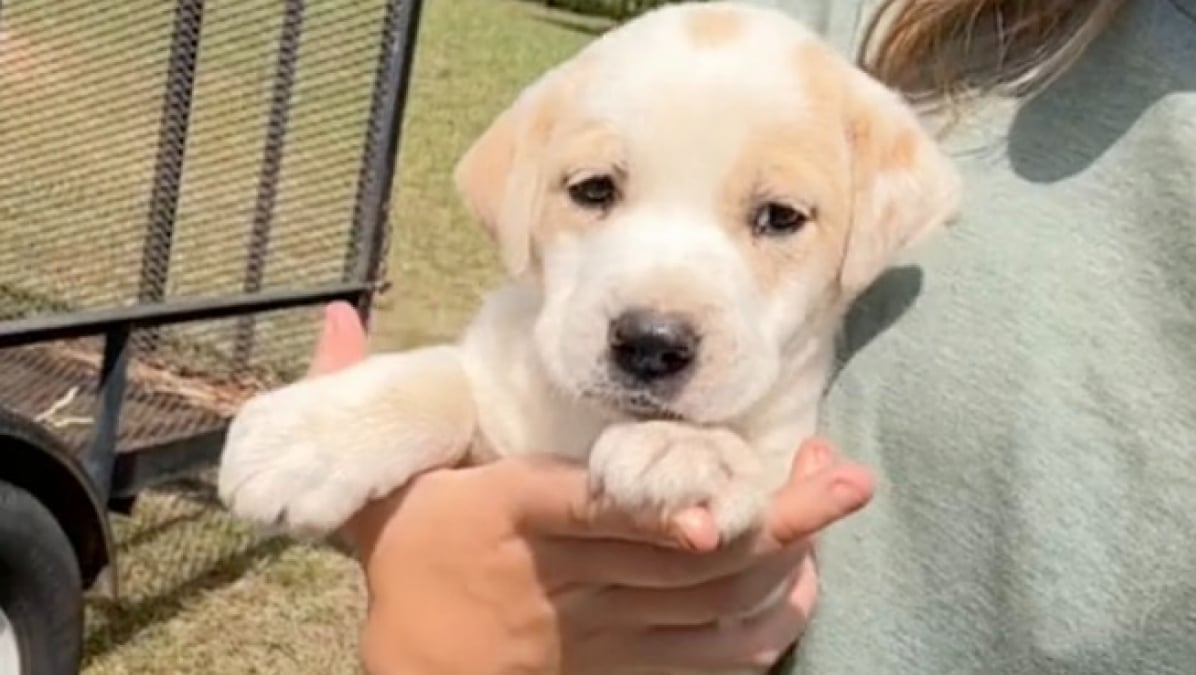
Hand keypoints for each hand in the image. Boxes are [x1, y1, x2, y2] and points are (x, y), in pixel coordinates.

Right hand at [308, 302, 874, 672]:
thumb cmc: (408, 567)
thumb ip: (364, 399)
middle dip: (772, 520)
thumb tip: (332, 314)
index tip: (717, 503)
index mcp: (512, 516)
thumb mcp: (377, 488)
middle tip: (840, 475)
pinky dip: (760, 628)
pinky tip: (796, 587)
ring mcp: (603, 632)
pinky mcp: (624, 670)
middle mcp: (568, 577)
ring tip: (831, 509)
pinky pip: (709, 660)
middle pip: (680, 555)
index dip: (658, 508)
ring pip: (709, 606)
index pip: (593, 508)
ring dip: (780, 565)